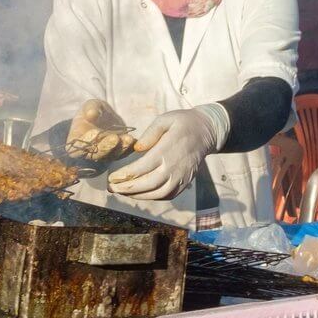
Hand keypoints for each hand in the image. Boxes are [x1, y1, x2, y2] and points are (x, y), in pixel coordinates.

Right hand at [65, 99, 135, 162]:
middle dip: (106, 146)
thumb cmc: (94, 110)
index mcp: (77, 141)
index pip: (80, 145)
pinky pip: (123, 154)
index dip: (87, 140)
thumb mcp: (91, 105)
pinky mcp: (117, 153)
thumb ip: (90, 109)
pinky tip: (133, 141)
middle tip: (114, 138)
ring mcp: (104, 155)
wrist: (106, 116)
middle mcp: (89, 152)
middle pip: (97, 154)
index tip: (95, 132)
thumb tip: (92, 114)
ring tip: (128, 139)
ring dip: (120, 148)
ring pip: (112, 155)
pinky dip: (129, 149)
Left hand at [107, 106, 227, 200]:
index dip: (124, 175)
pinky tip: (140, 194)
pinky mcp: (185, 182)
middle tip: (111, 188)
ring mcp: (181, 176)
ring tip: (123, 193)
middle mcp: (175, 167)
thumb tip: (136, 149)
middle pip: (148, 184)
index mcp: (167, 150)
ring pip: (158, 193)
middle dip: (127, 189)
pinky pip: (168, 195)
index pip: (142, 168)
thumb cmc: (182, 123)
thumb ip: (150, 133)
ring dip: (138, 196)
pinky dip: (153, 197)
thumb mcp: (165, 120)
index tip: (111, 178)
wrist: (206, 131)